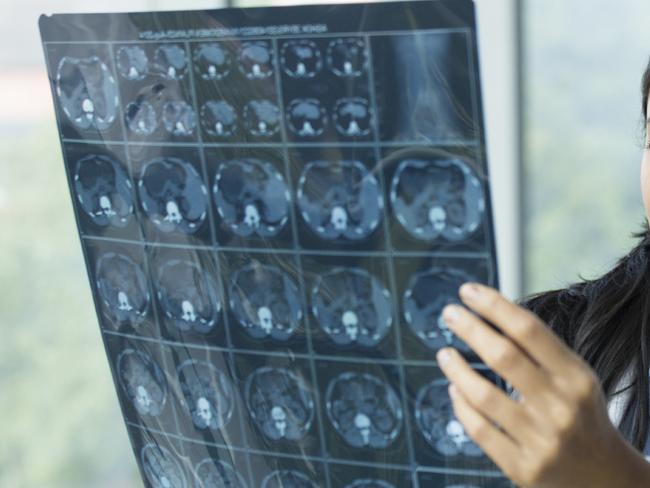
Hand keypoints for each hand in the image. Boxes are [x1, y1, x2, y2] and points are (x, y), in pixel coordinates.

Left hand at [437, 283, 649, 487]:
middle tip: (449, 313)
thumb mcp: (575, 378)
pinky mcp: (522, 467)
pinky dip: (460, 405)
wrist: (604, 478)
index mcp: (576, 378)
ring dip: (456, 369)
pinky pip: (478, 430)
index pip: (529, 330)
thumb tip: (491, 313)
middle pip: (503, 356)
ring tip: (444, 354)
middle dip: (470, 328)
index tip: (469, 291)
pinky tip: (454, 390)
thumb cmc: (580, 416)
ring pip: (483, 395)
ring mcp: (540, 440)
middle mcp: (559, 407)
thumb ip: (540, 351)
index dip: (494, 306)